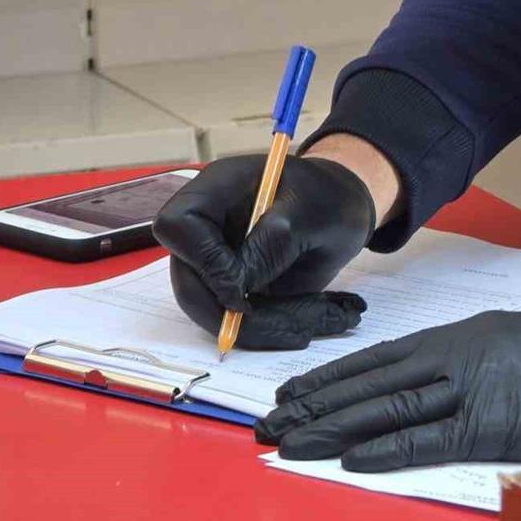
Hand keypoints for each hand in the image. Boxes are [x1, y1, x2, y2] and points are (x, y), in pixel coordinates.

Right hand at [153, 154, 374, 349]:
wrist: (342, 210)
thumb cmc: (327, 196)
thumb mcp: (310, 213)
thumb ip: (272, 244)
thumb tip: (235, 289)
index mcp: (216, 191)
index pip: (178, 226)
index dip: (203, 260)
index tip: (242, 286)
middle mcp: (207, 228)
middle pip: (187, 278)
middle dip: (228, 312)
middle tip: (285, 324)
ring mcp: (216, 260)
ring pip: (210, 308)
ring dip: (258, 327)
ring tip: (310, 323)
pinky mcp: (233, 287)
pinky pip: (236, 319)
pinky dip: (270, 328)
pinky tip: (309, 321)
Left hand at [254, 310, 520, 470]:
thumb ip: (477, 363)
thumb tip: (442, 385)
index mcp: (464, 336)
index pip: (382, 358)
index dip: (334, 376)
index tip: (296, 390)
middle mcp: (458, 356)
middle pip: (372, 382)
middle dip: (317, 403)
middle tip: (267, 421)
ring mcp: (474, 388)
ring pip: (387, 408)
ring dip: (333, 425)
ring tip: (287, 439)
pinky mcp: (496, 424)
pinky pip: (429, 439)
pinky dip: (386, 448)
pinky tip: (347, 456)